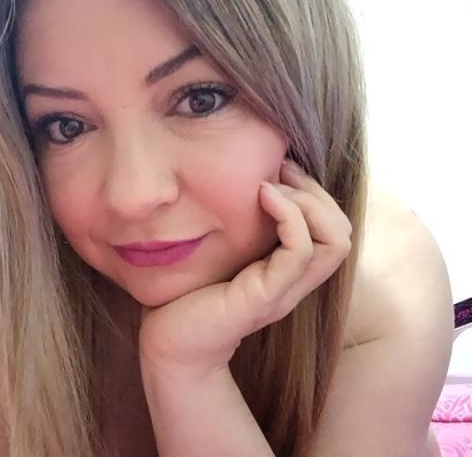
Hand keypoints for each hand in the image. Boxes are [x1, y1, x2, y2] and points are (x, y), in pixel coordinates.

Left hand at [138, 158, 352, 373]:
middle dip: (316, 191)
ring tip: (270, 185)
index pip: (334, 228)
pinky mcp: (264, 297)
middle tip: (279, 171)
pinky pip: (299, 252)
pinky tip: (262, 195)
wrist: (170, 344)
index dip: (316, 192)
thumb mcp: (222, 252)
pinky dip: (289, 215)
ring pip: (334, 241)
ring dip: (307, 201)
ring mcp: (283, 292)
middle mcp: (294, 282)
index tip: (280, 170)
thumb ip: (241, 229)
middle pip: (343, 231)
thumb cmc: (188, 294)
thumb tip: (243, 185)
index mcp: (287, 271)